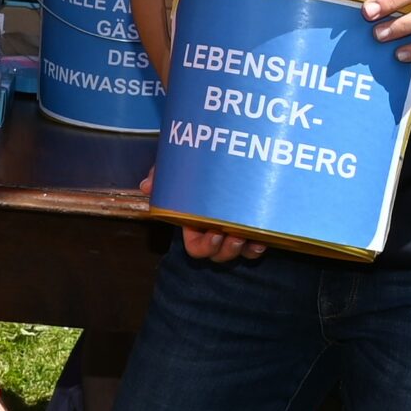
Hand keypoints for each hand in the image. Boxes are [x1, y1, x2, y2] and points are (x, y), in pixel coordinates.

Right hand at [137, 167, 266, 262]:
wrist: (228, 155)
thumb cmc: (198, 170)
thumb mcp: (178, 169)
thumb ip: (161, 175)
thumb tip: (146, 186)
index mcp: (196, 225)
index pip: (196, 248)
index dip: (204, 246)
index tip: (213, 233)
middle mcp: (216, 232)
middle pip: (219, 255)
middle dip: (227, 250)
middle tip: (235, 236)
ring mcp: (236, 230)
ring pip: (240, 252)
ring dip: (245, 250)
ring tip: (251, 237)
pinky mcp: (255, 226)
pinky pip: (258, 244)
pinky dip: (260, 244)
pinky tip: (264, 237)